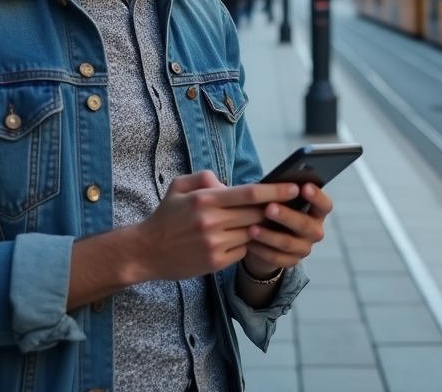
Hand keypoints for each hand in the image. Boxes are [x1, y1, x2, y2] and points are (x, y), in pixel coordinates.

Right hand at [131, 170, 299, 281]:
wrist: (146, 252)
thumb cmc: (166, 216)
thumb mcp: (179, 187)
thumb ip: (205, 178)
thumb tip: (230, 184)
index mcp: (205, 199)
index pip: (250, 193)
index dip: (276, 191)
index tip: (294, 187)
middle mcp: (212, 222)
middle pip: (256, 214)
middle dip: (276, 209)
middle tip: (293, 204)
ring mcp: (215, 244)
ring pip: (253, 233)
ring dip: (263, 228)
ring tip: (273, 222)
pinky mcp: (216, 263)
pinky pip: (243, 251)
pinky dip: (248, 245)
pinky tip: (248, 239)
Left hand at [242, 183, 332, 277]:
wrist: (269, 240)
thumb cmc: (277, 211)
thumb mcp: (281, 201)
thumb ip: (283, 194)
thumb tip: (273, 184)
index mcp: (317, 212)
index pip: (325, 205)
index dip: (317, 196)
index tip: (304, 187)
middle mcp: (315, 231)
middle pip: (304, 224)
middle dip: (285, 216)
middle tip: (269, 208)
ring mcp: (304, 248)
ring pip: (288, 243)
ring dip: (269, 235)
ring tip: (252, 228)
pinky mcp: (291, 261)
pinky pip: (277, 258)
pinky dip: (262, 250)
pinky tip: (249, 243)